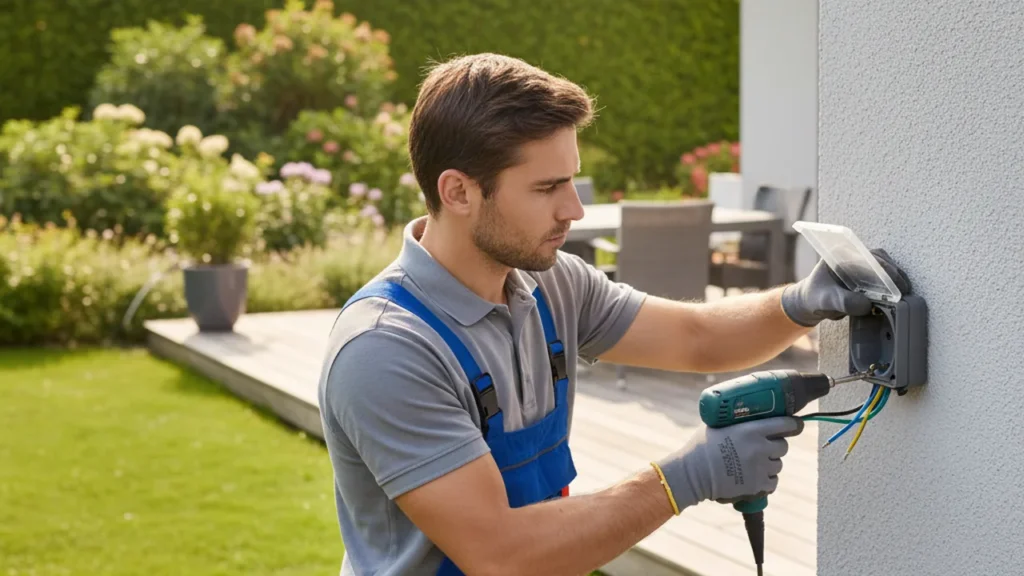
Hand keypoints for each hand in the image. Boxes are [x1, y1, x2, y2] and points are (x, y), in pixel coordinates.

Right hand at [654, 416, 803, 509]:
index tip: (796, 425)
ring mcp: (760, 468)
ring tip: (753, 465)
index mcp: (751, 429)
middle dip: (775, 446)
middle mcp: (760, 448)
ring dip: (770, 464)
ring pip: (778, 465)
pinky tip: (754, 478)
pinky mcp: (758, 486)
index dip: (793, 425)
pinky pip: (773, 482)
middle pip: (783, 446)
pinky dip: (766, 481)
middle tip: (763, 448)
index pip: (785, 424)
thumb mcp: (718, 426)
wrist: (693, 474)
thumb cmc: (701, 447)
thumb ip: (737, 422)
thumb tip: (747, 414)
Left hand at [781, 248, 911, 326]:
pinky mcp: (869, 275)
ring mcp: (863, 264)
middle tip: (903, 289)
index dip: (881, 267)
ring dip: (896, 278)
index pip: (865, 255)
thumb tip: (867, 305)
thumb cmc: (815, 297)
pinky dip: (893, 285)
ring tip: (904, 293)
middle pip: (880, 259)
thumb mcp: (825, 300)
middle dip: (893, 273)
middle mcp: (853, 254)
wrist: (811, 303)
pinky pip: (885, 277)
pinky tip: (899, 296)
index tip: (892, 280)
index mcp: (840, 253)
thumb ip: (843, 301)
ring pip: (886, 267)